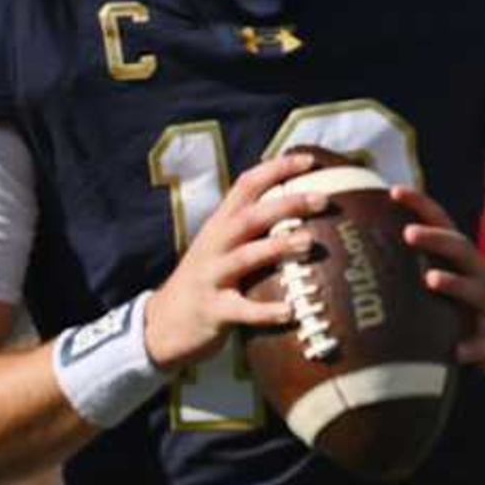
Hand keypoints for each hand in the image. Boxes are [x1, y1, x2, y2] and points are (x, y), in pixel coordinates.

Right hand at [142, 147, 327, 372]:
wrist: (161, 324)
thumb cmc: (206, 281)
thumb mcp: (220, 247)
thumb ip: (251, 229)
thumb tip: (300, 211)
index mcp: (220, 224)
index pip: (246, 185)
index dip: (276, 169)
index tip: (309, 160)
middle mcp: (215, 244)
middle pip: (250, 216)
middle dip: (287, 204)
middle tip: (323, 199)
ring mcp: (212, 276)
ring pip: (245, 257)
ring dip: (277, 247)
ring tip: (309, 242)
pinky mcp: (213, 310)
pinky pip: (242, 310)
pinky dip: (265, 311)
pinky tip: (289, 312)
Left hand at [394, 183, 484, 375]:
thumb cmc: (470, 305)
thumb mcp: (453, 278)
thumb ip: (421, 265)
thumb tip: (369, 252)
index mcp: (463, 260)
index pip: (443, 224)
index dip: (420, 205)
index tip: (393, 191)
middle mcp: (479, 275)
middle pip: (461, 249)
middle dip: (436, 239)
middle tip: (408, 233)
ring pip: (476, 290)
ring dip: (454, 283)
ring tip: (431, 280)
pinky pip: (484, 342)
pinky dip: (472, 346)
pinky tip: (455, 351)